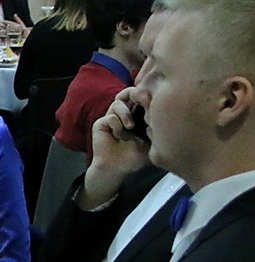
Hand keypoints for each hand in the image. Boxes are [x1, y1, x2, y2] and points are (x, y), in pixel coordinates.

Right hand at [80, 87, 149, 207]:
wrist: (118, 169)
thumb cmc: (135, 157)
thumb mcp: (151, 141)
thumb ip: (154, 126)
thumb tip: (158, 110)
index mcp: (138, 115)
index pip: (142, 97)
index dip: (147, 95)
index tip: (153, 101)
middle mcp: (124, 114)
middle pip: (128, 93)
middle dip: (136, 94)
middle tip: (144, 101)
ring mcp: (112, 117)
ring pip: (118, 102)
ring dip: (125, 113)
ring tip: (130, 126)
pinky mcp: (101, 123)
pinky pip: (110, 117)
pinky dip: (117, 125)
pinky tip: (119, 136)